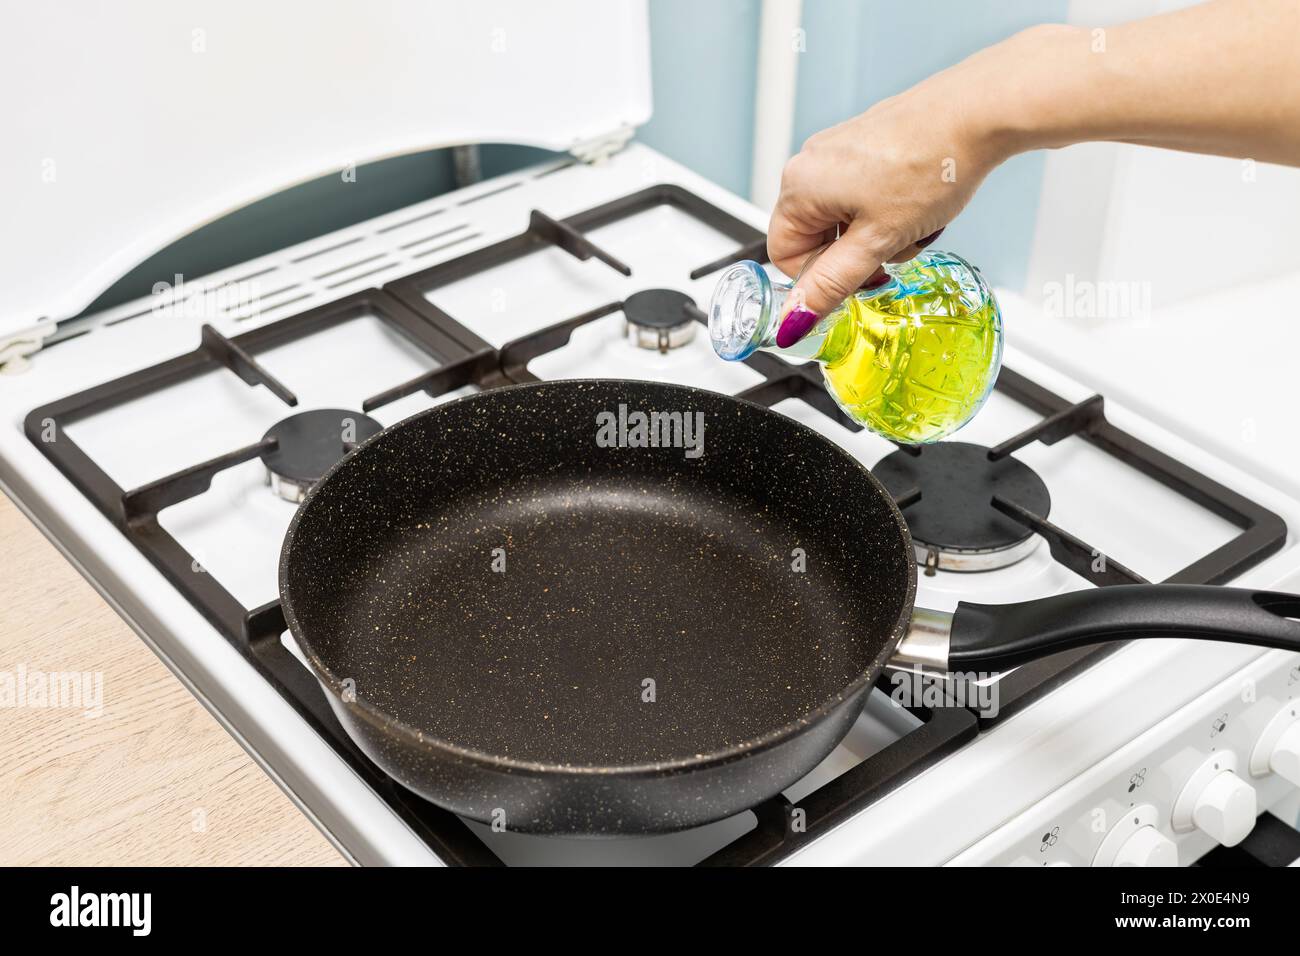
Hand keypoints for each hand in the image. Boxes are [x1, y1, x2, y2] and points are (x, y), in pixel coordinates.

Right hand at [767, 35, 1018, 339]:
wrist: (978, 113)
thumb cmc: (930, 164)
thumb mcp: (877, 241)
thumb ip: (831, 285)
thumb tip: (794, 321)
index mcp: (799, 186)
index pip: (785, 256)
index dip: (820, 280)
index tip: (859, 282)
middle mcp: (812, 163)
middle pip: (818, 238)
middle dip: (858, 255)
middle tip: (896, 250)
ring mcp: (841, 149)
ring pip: (847, 219)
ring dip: (879, 235)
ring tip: (915, 225)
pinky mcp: (869, 143)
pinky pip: (866, 195)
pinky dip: (891, 211)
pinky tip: (921, 204)